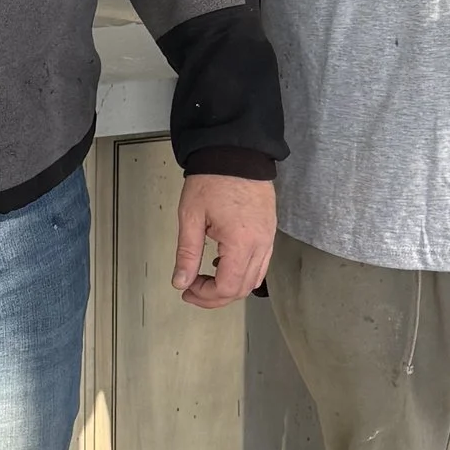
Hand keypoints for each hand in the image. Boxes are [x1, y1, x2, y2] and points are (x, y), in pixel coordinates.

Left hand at [173, 172, 275, 307]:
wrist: (235, 153)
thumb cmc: (212, 180)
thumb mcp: (191, 217)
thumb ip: (187, 253)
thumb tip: (181, 282)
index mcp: (241, 242)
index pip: (227, 287)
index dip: (205, 295)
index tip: (187, 289)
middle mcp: (260, 244)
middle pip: (242, 289)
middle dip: (215, 296)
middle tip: (192, 289)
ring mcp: (268, 239)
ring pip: (253, 280)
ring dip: (229, 288)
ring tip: (205, 280)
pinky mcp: (269, 232)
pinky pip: (260, 264)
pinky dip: (242, 273)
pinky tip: (222, 264)